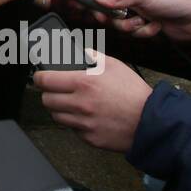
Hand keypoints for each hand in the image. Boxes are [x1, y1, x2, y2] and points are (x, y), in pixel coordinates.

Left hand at [34, 52, 152, 152]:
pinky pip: (73, 130)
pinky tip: (87, 117)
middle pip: (46, 100)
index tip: (41, 77)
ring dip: (61, 110)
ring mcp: (84, 123)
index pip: (45, 81)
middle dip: (49, 94)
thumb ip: (94, 57)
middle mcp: (80, 104)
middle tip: (57, 91)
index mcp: (84, 83)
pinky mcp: (89, 138)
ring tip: (73, 104)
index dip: (39, 77)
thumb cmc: (134, 94)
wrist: (151, 122)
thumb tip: (82, 52)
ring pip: (57, 117)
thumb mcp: (115, 66)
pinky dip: (76, 124)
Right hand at [91, 0, 190, 42]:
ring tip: (145, 21)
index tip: (83, 8)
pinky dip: (145, 32)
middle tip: (118, 19)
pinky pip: (135, 33)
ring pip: (121, 25)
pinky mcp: (147, 26)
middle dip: (113, 18)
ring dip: (132, 26)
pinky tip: (156, 27)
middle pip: (108, 11)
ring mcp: (139, 13)